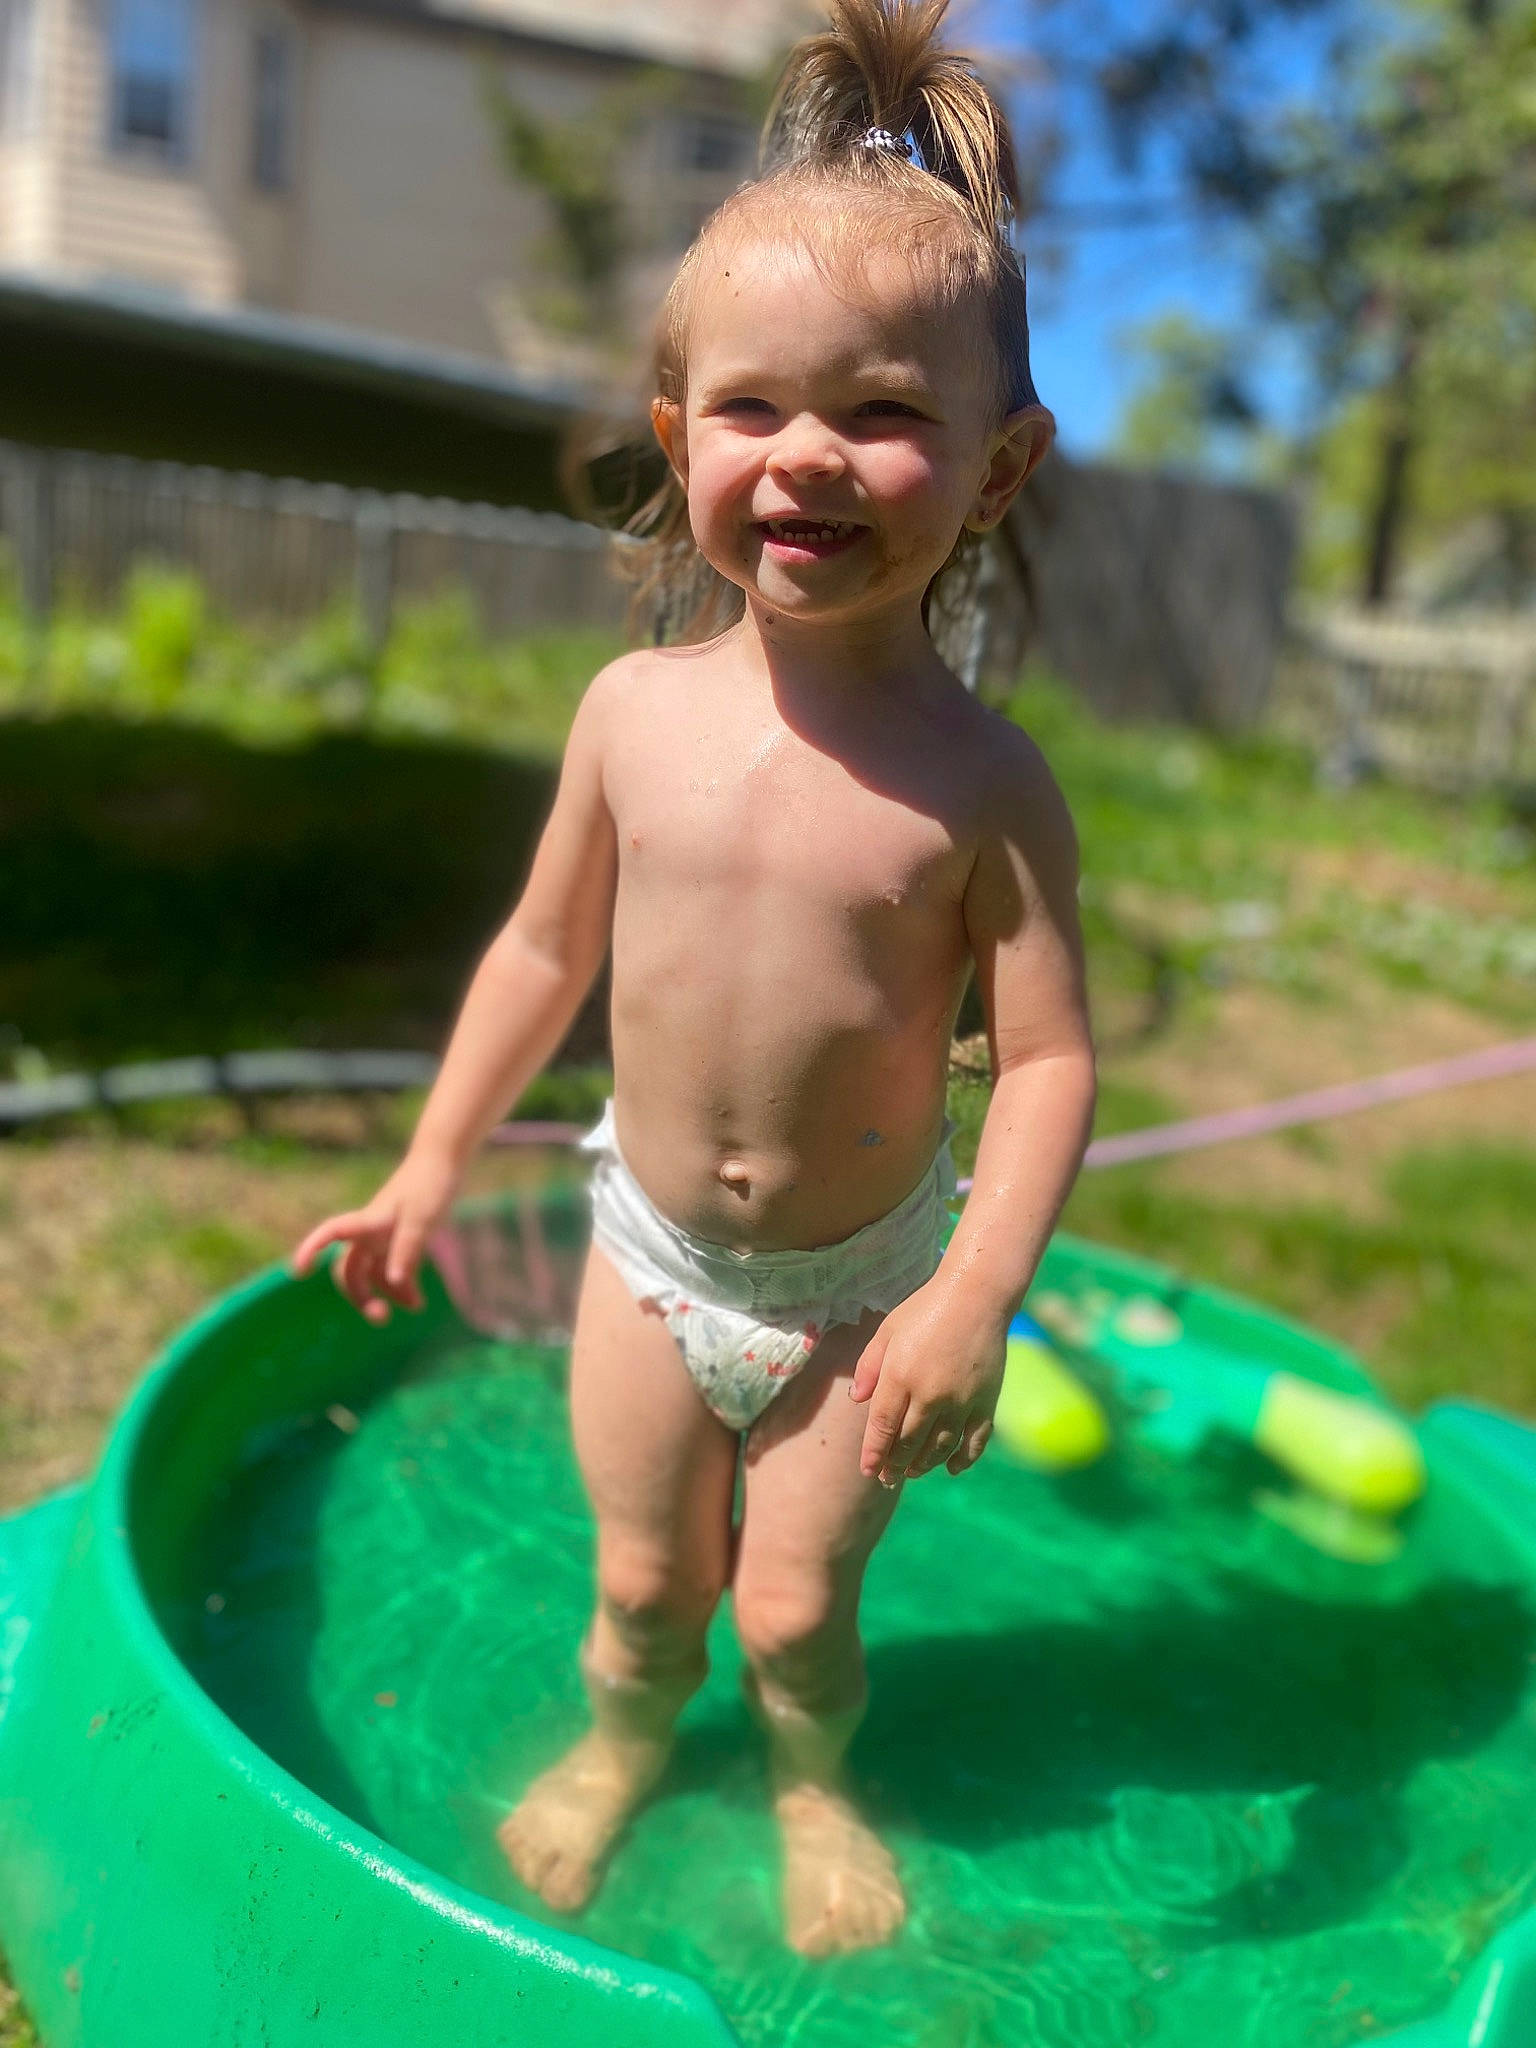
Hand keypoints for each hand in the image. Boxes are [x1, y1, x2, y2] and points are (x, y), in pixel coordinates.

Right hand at [290, 1149, 460, 1324]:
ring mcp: (383, 1238)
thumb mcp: (421, 1220)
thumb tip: (391, 1282)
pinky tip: (418, 1302)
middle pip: (350, 1270)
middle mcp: (369, 1232)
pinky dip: (403, 1286)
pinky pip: (393, 1270)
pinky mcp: (399, 1241)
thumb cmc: (429, 1185)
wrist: (443, 1162)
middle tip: (382, 1317)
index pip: (330, 1233)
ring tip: (415, 1307)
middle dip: (359, 1296)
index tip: (299, 1271)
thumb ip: (406, 1250)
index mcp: (368, 1222)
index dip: (311, 1249)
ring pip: (373, 1274)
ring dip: (386, 1294)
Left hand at [850, 1283, 1006, 1486]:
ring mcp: (961, 1401)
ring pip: (940, 1447)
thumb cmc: (926, 1308)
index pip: (882, 1426)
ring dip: (923, 1465)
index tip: (868, 1471)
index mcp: (901, 1376)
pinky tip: (951, 1468)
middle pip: (909, 1442)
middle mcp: (930, 1394)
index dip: (874, 1453)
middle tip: (887, 1477)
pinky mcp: (986, 1401)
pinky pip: (975, 1440)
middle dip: (895, 1464)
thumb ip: (869, 1366)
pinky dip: (963, 1459)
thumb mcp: (887, 1330)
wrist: (976, 1294)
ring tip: (912, 1472)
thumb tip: (857, 1401)